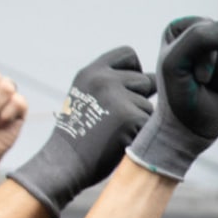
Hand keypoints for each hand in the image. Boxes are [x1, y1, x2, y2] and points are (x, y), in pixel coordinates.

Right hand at [7, 47, 157, 217]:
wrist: (64, 164)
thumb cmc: (80, 135)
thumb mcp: (86, 97)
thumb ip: (109, 83)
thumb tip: (150, 79)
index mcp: (91, 72)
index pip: (128, 53)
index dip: (134, 69)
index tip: (128, 88)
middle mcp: (104, 79)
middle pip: (146, 80)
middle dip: (140, 98)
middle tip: (118, 120)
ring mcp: (118, 96)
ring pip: (150, 104)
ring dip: (141, 119)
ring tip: (116, 132)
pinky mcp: (131, 117)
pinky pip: (152, 122)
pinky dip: (143, 135)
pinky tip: (122, 142)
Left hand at [126, 18, 217, 181]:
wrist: (190, 128)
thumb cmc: (178, 94)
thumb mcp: (176, 64)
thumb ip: (199, 38)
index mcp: (182, 28)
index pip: (206, 26)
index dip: (202, 55)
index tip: (189, 73)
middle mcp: (205, 31)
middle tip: (202, 81)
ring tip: (214, 84)